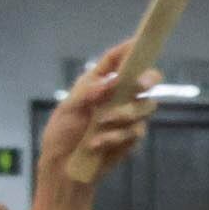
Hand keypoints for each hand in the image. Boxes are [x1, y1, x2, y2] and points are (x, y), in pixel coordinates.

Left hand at [31, 41, 153, 209]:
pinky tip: (97, 143)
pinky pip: (137, 130)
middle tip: (139, 84)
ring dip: (125, 114)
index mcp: (97, 84)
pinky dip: (116, 136)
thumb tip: (111, 83)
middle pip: (146, 80)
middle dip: (146, 79)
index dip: (129, 49)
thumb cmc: (61, 134)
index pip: (116, 61)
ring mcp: (127, 116)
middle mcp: (117, 96)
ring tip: (101, 123)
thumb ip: (89, 94)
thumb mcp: (68, 110)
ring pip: (146, 105)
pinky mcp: (132, 136)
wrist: (65, 167)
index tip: (139, 42)